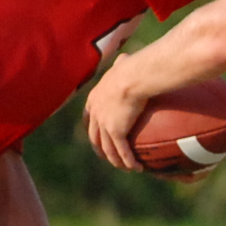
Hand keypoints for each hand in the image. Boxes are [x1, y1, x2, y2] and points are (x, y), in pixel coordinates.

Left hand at [82, 57, 152, 171]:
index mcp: (95, 99)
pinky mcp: (116, 132)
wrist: (133, 77)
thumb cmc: (132, 68)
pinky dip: (127, 161)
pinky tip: (136, 167)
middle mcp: (96, 114)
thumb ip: (122, 64)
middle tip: (109, 157)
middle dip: (101, 149)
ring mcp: (104, 125)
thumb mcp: (122, 65)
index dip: (93, 128)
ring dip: (116, 160)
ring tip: (125, 167)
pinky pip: (121, 151)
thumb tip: (127, 58)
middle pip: (95, 137)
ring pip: (107, 149)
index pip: (89, 118)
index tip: (98, 135)